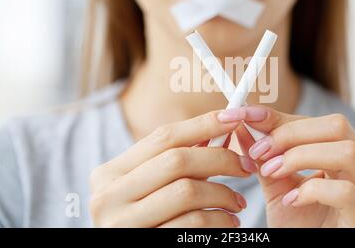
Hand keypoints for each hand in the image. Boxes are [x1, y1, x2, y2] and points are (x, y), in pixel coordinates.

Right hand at [89, 110, 258, 227]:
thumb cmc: (143, 221)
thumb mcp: (146, 188)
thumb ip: (174, 163)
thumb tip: (219, 133)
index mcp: (110, 173)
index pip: (163, 137)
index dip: (202, 124)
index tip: (233, 118)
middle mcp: (109, 195)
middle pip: (177, 160)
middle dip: (221, 158)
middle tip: (246, 166)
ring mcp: (123, 223)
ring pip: (187, 191)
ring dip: (224, 193)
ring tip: (238, 202)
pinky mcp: (145, 244)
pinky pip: (192, 224)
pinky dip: (219, 220)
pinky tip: (228, 223)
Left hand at [221, 106, 354, 227]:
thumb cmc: (297, 225)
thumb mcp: (276, 184)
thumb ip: (264, 156)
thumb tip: (242, 125)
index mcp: (347, 156)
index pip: (319, 122)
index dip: (282, 117)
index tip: (248, 116)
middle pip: (338, 126)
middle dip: (291, 133)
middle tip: (259, 150)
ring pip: (347, 152)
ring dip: (300, 156)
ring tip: (272, 172)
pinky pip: (346, 192)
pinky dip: (312, 190)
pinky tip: (291, 200)